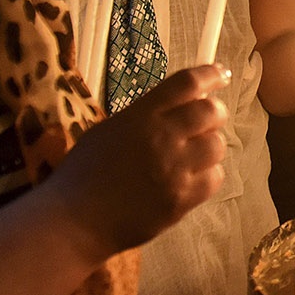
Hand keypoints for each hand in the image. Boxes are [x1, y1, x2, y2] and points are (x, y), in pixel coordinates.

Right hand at [47, 62, 230, 258]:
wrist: (73, 221)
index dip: (210, 75)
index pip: (187, 84)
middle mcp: (162, 138)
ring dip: (209, 146)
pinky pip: (214, 178)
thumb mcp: (109, 130)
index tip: (222, 74)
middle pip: (211, 112)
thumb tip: (183, 103)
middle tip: (206, 121)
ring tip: (192, 154)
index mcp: (141, 116)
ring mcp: (175, 170)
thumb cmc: (83, 173)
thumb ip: (145, 116)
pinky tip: (190, 178)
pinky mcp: (182, 199)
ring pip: (217, 146)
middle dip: (214, 113)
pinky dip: (207, 175)